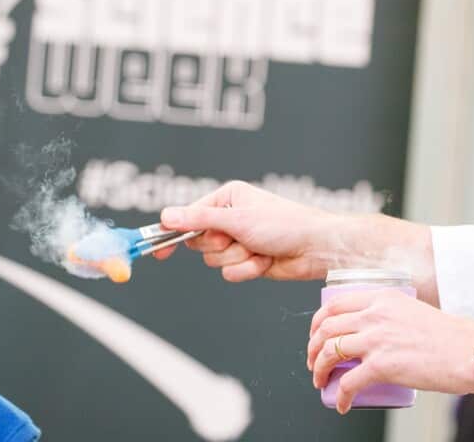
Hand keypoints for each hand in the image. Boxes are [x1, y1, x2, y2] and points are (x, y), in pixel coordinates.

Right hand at [157, 181, 336, 281]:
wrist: (316, 249)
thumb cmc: (285, 224)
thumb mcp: (238, 220)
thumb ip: (199, 219)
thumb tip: (166, 216)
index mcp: (227, 198)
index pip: (189, 216)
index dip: (174, 232)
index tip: (158, 248)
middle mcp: (230, 218)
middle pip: (199, 242)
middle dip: (220, 246)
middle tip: (239, 238)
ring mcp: (239, 240)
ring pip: (214, 261)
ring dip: (237, 259)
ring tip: (259, 249)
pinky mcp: (247, 260)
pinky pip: (231, 273)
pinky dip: (248, 269)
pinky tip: (266, 261)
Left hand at [307, 289, 473, 412]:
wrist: (469, 352)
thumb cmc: (448, 336)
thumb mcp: (413, 311)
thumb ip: (391, 316)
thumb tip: (373, 332)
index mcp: (382, 298)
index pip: (335, 303)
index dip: (318, 321)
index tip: (316, 334)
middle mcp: (375, 314)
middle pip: (327, 327)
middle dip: (312, 346)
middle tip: (313, 360)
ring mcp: (377, 339)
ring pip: (330, 352)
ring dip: (318, 369)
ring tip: (321, 381)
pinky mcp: (382, 365)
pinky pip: (349, 382)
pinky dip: (340, 396)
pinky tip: (342, 403)